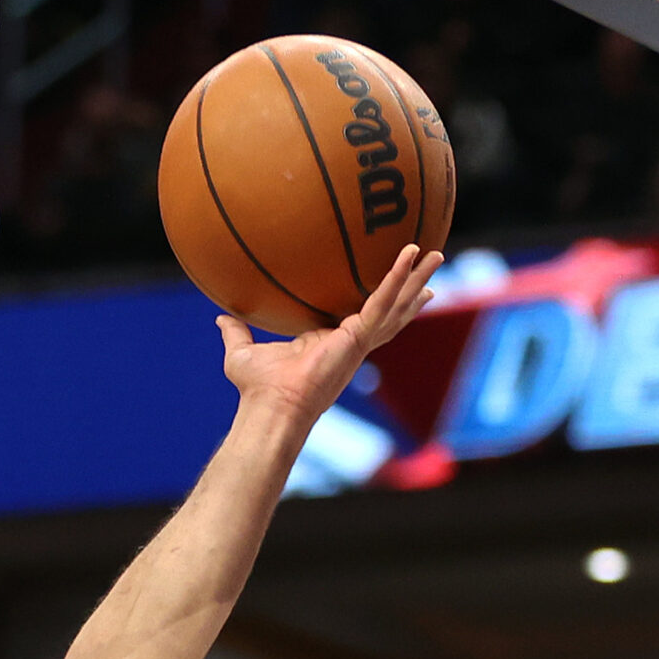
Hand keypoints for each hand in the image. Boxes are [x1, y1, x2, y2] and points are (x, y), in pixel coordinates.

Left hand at [220, 244, 440, 422]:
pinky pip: (382, 301)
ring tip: (437, 254)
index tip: (398, 288)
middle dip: (413, 288)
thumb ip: (235, 332)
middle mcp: (351, 341)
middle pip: (391, 310)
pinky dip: (396, 278)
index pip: (362, 317)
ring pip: (396, 304)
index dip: (381, 304)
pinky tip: (410, 257)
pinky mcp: (359, 337)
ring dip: (417, 279)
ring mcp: (359, 340)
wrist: (270, 405)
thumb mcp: (242, 353)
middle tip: (432, 263)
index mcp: (330, 342)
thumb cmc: (257, 388)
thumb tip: (220, 317)